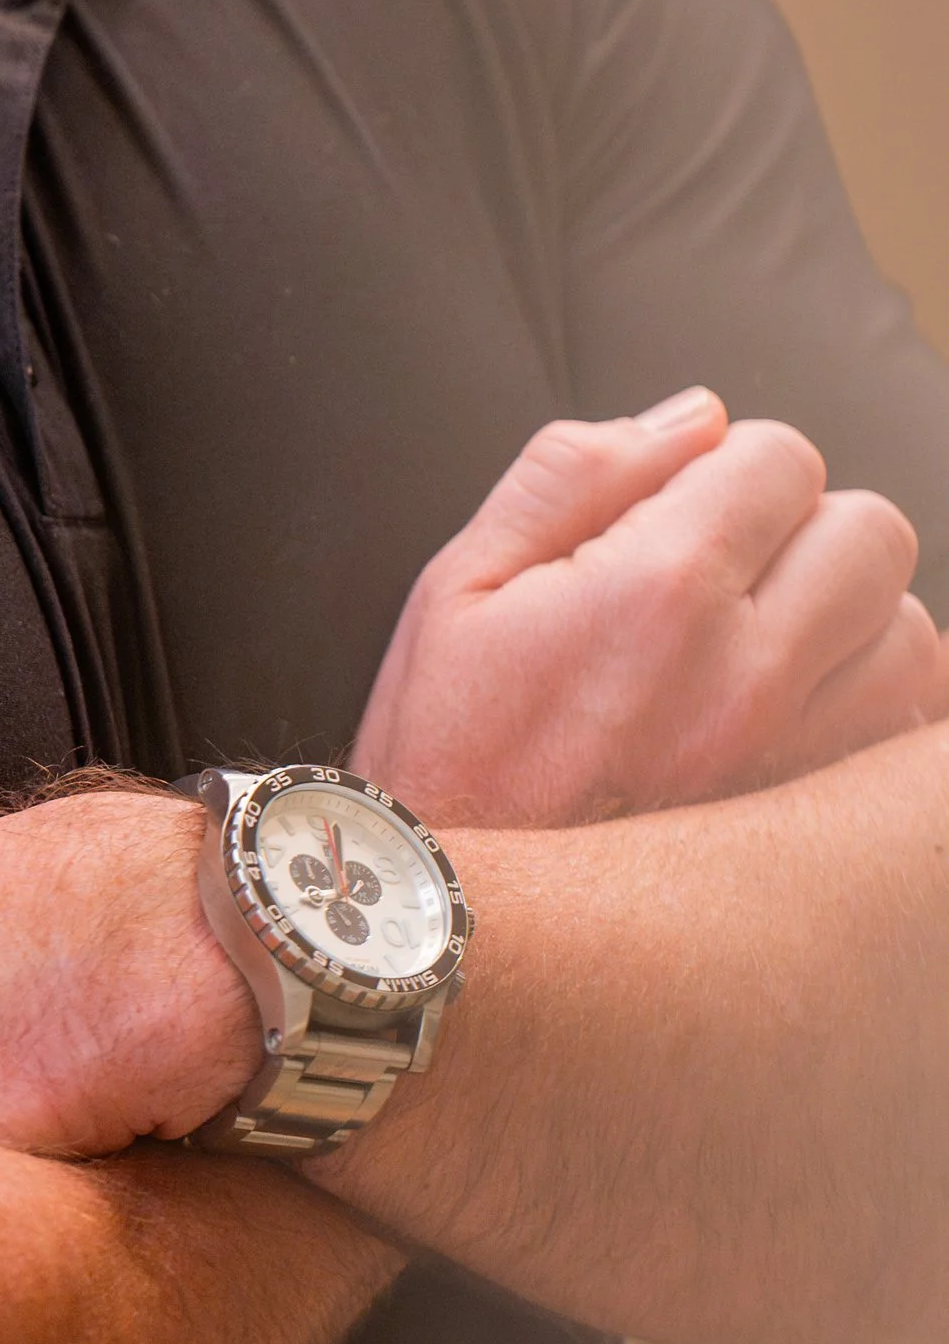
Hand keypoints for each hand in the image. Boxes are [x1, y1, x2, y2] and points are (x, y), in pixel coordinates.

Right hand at [351, 388, 948, 829]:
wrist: (451, 925)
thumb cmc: (442, 748)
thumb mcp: (458, 581)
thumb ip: (577, 471)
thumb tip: (698, 417)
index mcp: (655, 590)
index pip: (781, 457)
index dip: (730, 466)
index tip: (681, 509)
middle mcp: (747, 673)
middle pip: (870, 533)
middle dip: (804, 527)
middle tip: (728, 569)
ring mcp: (797, 761)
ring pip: (910, 633)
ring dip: (850, 620)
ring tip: (763, 646)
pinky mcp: (818, 832)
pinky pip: (914, 739)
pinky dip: (876, 707)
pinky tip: (799, 714)